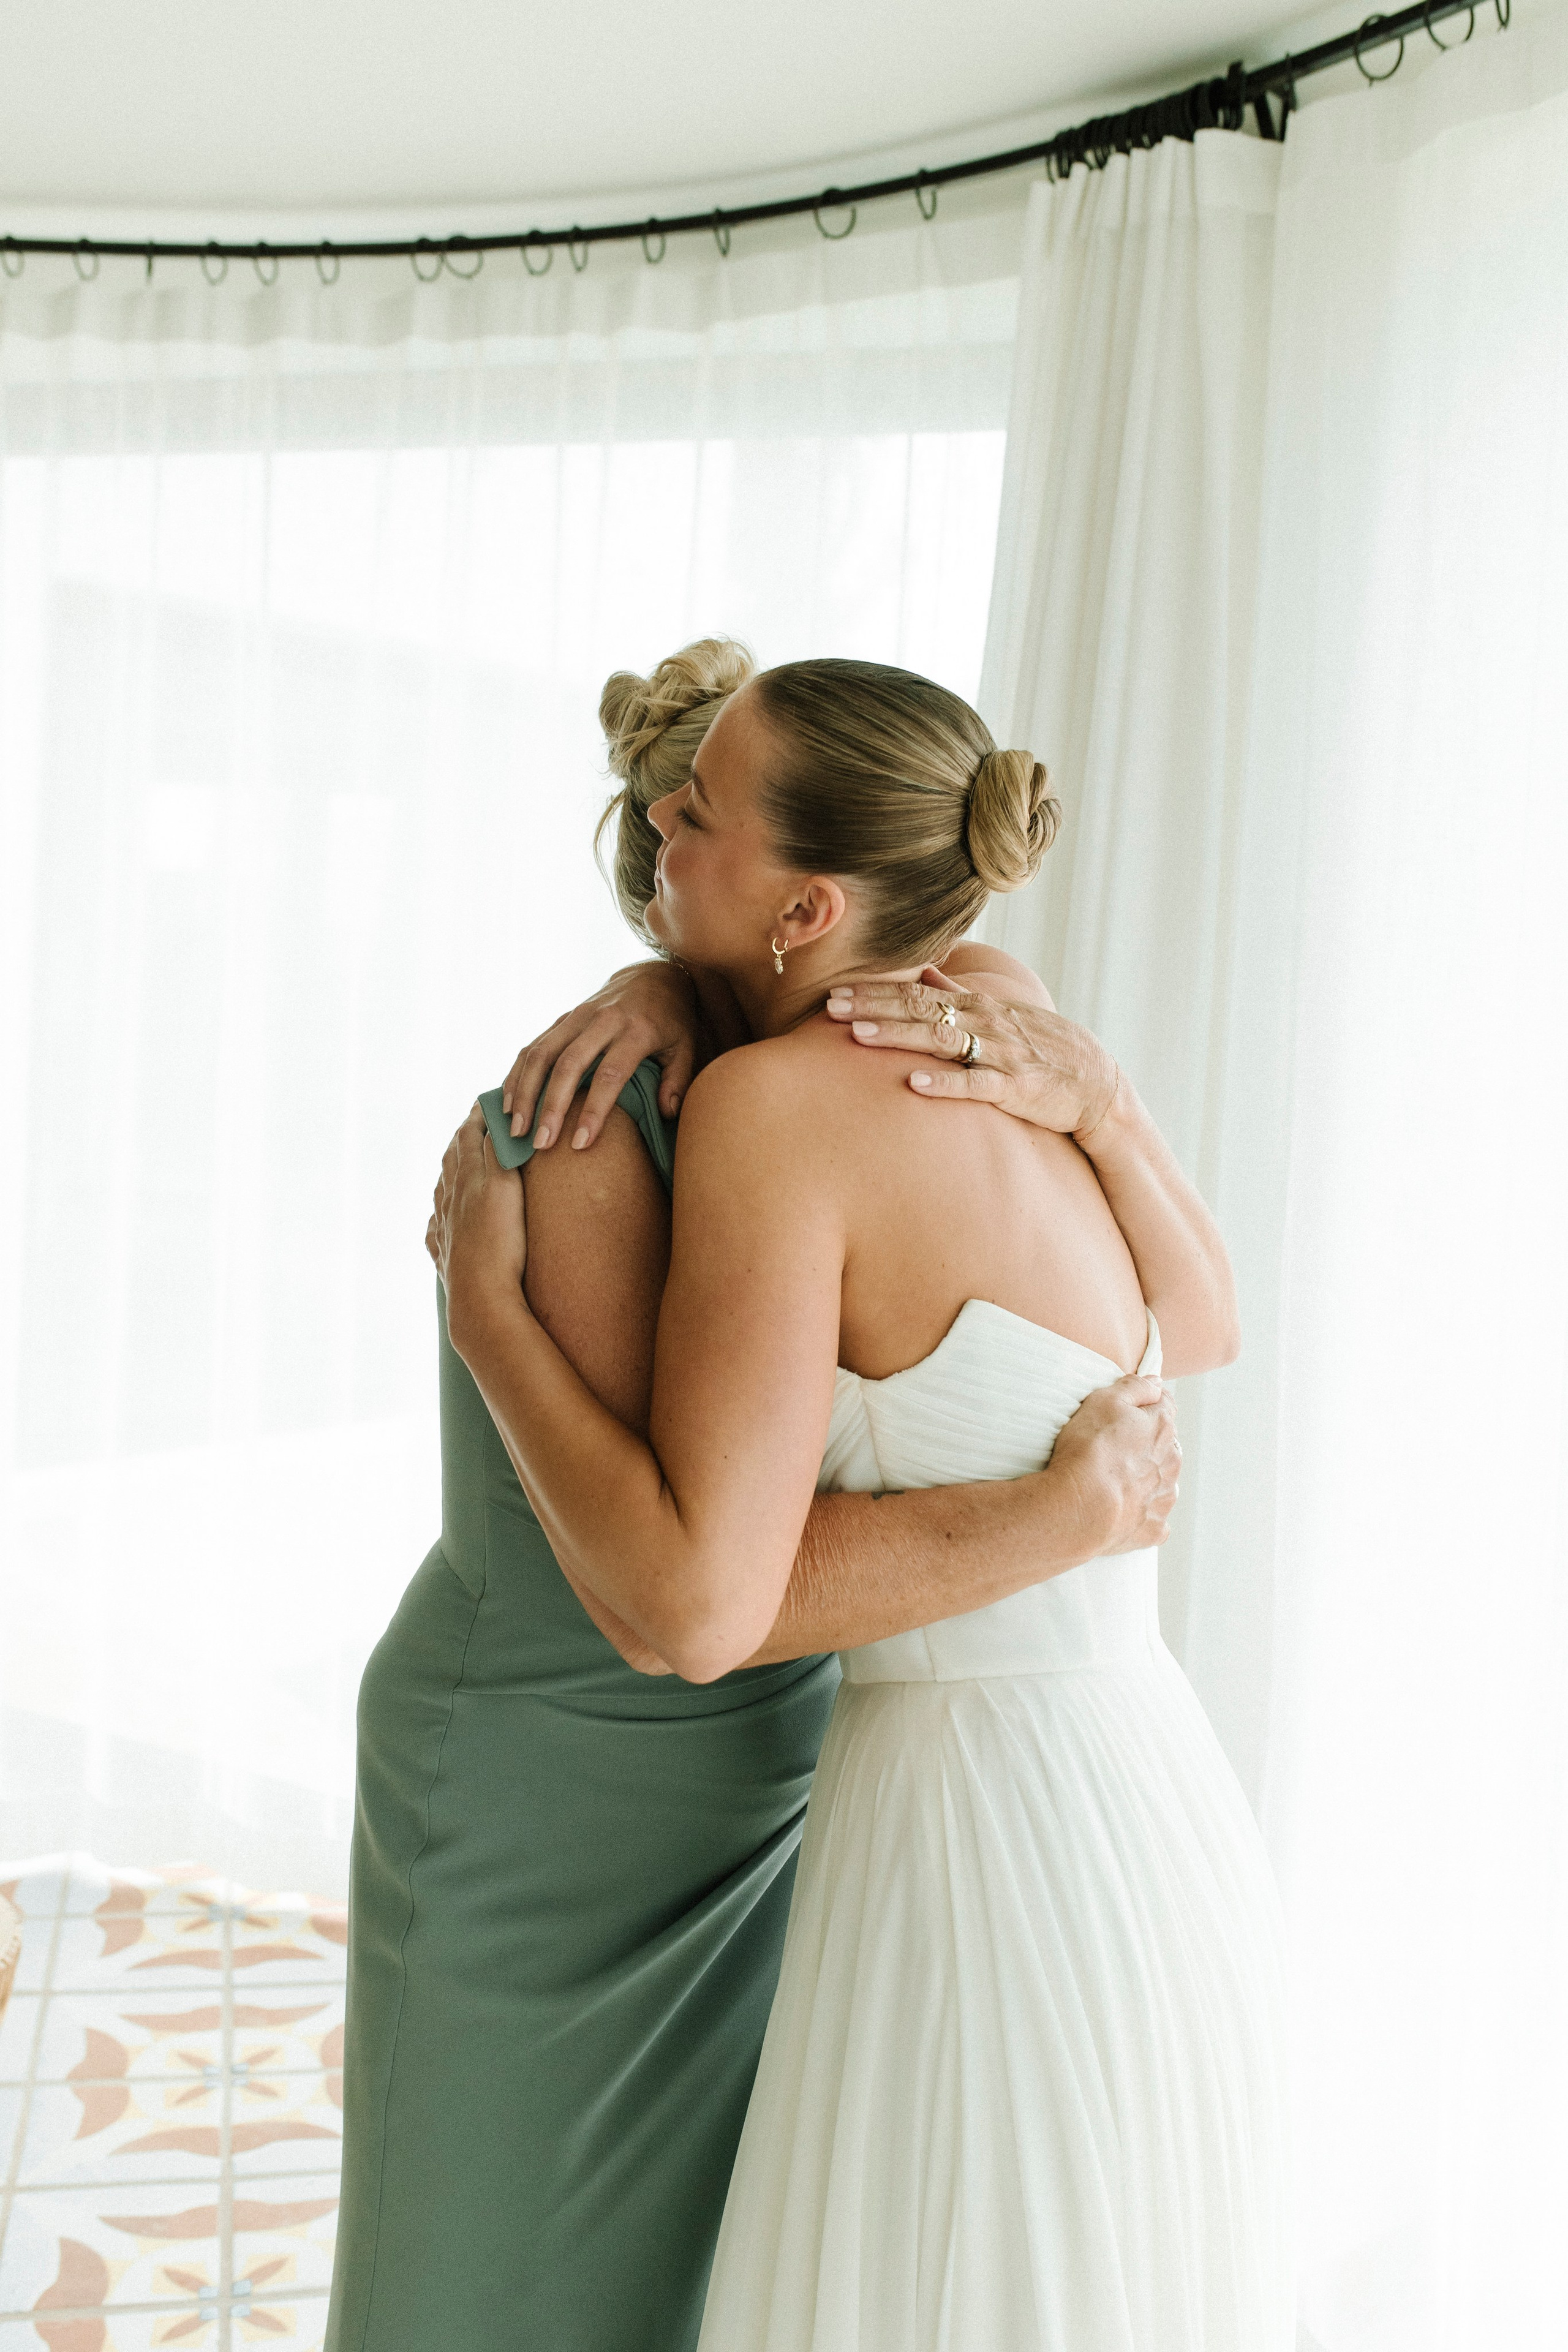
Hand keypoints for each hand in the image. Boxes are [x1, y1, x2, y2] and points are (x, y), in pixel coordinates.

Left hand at [427, 1105, 527, 1331]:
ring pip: (442, 1191)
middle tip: (475, 1124)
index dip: (478, 1116)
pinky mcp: (445, 1255)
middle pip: (452, 1160)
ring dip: (452, 1173)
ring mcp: (443, 1228)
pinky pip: (437, 1229)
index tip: (486, 1100)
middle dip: (464, 1138)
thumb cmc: (498, 1243)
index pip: (467, 1136)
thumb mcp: (504, 1188)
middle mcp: (448, 1199)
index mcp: (463, 1179)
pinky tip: (442, 1220)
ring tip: (460, 1166)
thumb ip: (497, 1153)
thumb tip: (493, 1121)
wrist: (482, 1298)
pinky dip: (441, 1216)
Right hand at [500, 961, 702, 1151]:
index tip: (581, 1143)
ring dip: (525, 1092)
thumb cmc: (672, 1021)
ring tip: (516, 1129)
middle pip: (568, 1065)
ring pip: (542, 1053)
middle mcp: (602, 1020)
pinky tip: (509, 1104)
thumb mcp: (687, 1047)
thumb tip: (667, 1113)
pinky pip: (533, 1046)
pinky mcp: (562, 1018)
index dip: (594, 1110)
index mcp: (636, 1030)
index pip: (610, 1074)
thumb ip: (678, 1080)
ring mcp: (577, 1016)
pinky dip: (518, 1075)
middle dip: (551, 1106)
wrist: (652, 977)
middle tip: (540, 1143)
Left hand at [827, 965, 1120, 1141]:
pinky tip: (913, 1084)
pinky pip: (976, 1084)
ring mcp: (1000, 1054)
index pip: (917, 993)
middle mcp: (985, 1023)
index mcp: (978, 1007)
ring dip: (898, 1036)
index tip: (834, 993)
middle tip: (830, 1007)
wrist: (1098, 1087)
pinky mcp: (1016, 1088)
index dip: (875, 992)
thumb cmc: (1044, 1051)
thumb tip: (926, 971)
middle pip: (921, 1010)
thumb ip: (961, 995)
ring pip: (941, 1040)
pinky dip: (944, 1083)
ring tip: (858, 1036)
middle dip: (873, 1007)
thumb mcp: (1003, 1016)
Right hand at [1046, 1375, 1179, 1555]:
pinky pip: (1154, 1518)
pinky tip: (1120, 1510)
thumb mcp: (1104, 1401)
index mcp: (1163, 1428)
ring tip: (1113, 1479)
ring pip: (1163, 1481)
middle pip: (1165, 1444)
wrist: (1079, 1509)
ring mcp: (1163, 1498)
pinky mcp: (1153, 1528)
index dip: (1146, 1403)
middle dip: (1147, 1442)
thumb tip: (1156, 1383)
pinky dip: (1141, 1513)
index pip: (1166, 1405)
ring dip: (1147, 1478)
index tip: (1127, 1409)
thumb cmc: (1088, 1451)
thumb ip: (1134, 1387)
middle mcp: (1171, 1463)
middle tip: (1113, 1446)